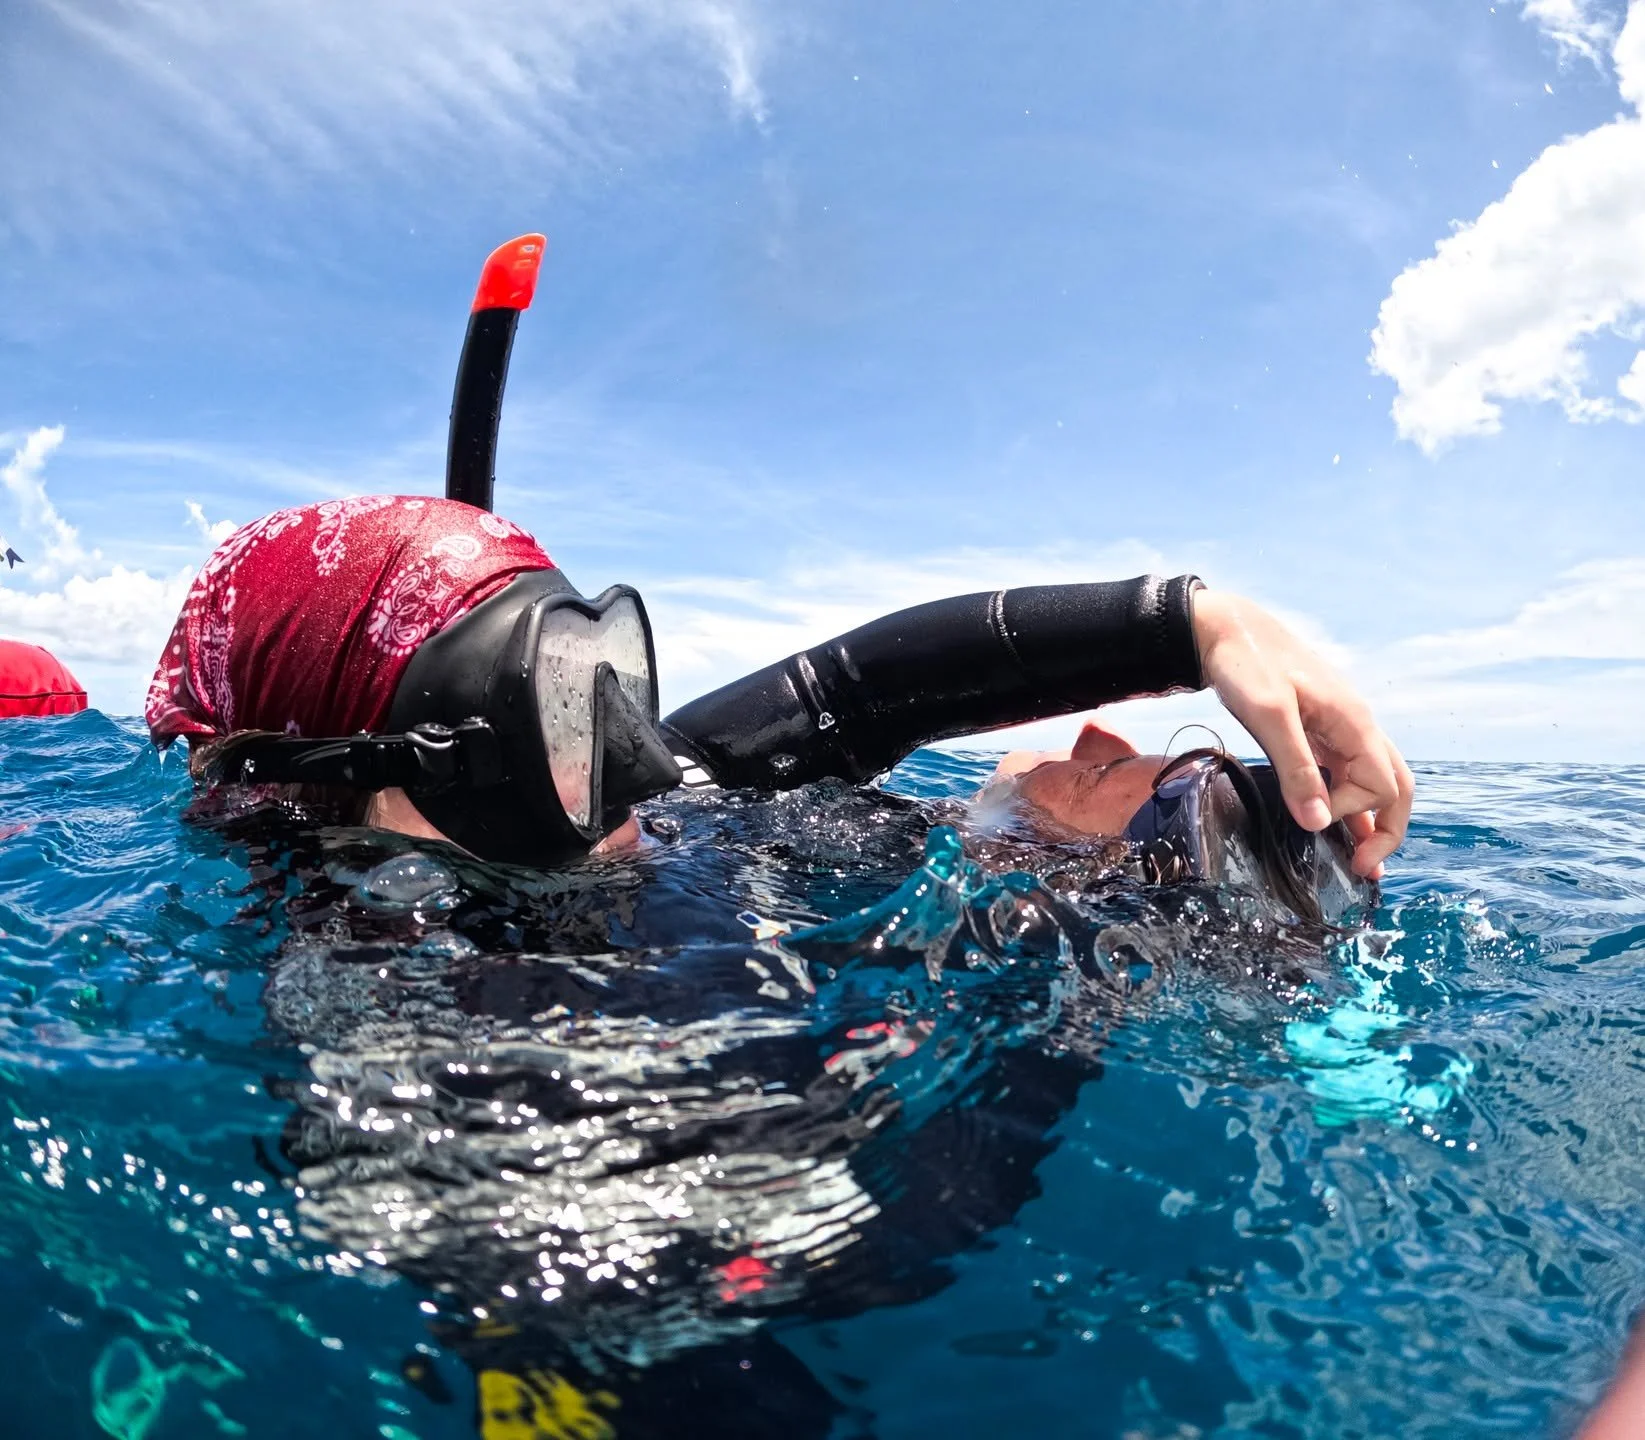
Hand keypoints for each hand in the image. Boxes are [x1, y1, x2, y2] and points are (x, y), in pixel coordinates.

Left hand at [1190, 589, 1412, 879]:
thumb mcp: (1269, 716)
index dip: (1356, 812)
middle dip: (1388, 829)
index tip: (1315, 823)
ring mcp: (1337, 727)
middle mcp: (1356, 726)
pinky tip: (1331, 821)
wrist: (1221, 628)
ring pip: (1372, 779)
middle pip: (1395, 786)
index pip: (1382, 785)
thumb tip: (1320, 824)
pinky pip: (1343, 770)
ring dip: (1370, 819)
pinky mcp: (1315, 729)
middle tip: (1365, 870)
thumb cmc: (1245, 664)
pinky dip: (1345, 799)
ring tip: (1358, 859)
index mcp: (1355, 722)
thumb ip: (1297, 769)